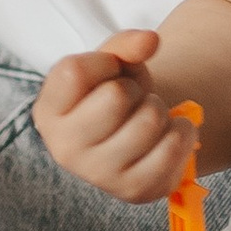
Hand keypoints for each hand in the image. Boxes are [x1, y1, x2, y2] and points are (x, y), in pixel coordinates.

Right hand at [35, 33, 199, 202]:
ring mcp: (98, 175)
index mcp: (48, 111)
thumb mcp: (112, 62)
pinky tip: (168, 133)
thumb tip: (150, 40)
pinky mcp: (134, 190)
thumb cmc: (113, 93)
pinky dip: (183, 131)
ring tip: (147, 117)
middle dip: (134, 89)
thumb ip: (125, 44)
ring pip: (150, 121)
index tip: (108, 71)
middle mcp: (64, 149)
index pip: (75, 72)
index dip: (104, 61)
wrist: (133, 137)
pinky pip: (173, 148)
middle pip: (117, 96)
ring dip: (160, 110)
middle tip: (131, 100)